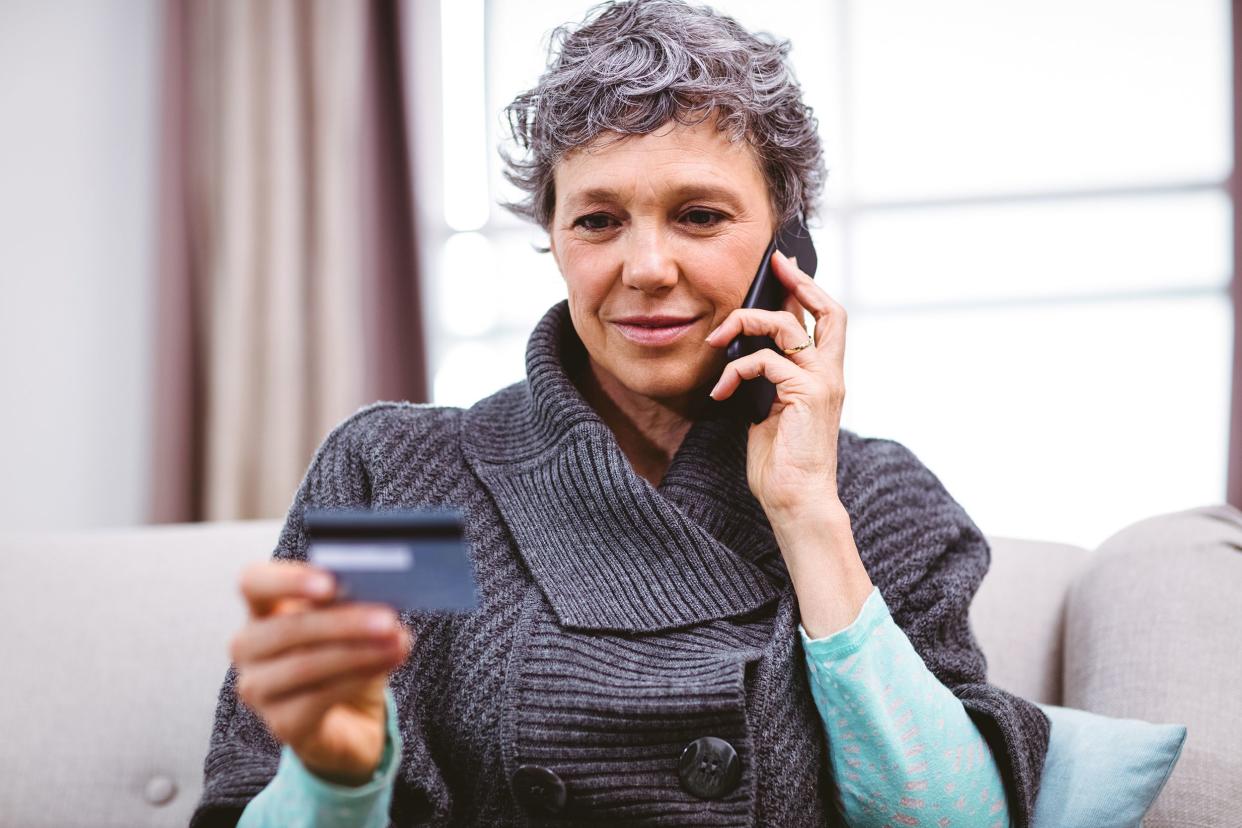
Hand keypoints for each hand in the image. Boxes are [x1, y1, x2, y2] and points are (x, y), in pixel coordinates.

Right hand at [230, 560, 413, 784]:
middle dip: (343, 623)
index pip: (254, 583)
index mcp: (262, 609)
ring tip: (397, 643)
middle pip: (286, 629)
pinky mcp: (280, 724)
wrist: (353, 718)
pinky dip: (357, 679)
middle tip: (388, 619)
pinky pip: (318, 699)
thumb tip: (378, 592)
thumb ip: (353, 603)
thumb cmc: (347, 656)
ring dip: (358, 652)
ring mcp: (258, 689)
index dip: (287, 581)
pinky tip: (385, 665)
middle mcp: (249, 648)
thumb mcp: (352, 623)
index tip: (330, 584)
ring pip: (304, 665)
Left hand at [705, 249, 846, 517]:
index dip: (808, 289)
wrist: (796, 500)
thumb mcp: (770, 409)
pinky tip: (720, 391)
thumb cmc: (780, 462)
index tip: (785, 266)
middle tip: (772, 265)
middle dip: (798, 282)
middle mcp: (830, 374)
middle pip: (826, 311)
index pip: (826, 320)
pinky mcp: (806, 394)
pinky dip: (735, 370)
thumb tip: (746, 351)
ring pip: (786, 327)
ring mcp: (822, 383)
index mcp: (823, 376)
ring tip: (717, 340)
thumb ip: (768, 378)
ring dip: (745, 324)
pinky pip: (765, 361)